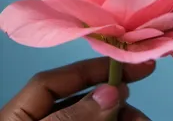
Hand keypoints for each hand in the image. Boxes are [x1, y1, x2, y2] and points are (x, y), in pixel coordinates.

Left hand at [0, 57, 155, 119]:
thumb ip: (75, 116)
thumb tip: (113, 90)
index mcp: (21, 112)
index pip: (60, 78)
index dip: (97, 68)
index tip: (133, 66)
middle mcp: (40, 120)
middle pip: (84, 100)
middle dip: (118, 102)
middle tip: (142, 113)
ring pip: (97, 119)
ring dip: (124, 119)